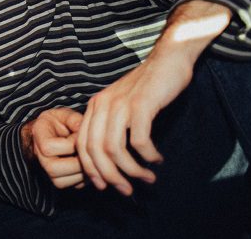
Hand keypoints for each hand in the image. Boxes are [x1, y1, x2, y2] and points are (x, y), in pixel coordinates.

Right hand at [26, 108, 84, 188]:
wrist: (54, 133)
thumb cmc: (61, 122)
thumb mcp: (66, 115)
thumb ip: (74, 120)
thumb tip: (84, 131)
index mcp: (38, 136)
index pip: (48, 148)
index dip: (69, 144)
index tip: (80, 136)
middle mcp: (39, 156)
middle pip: (53, 168)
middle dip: (77, 162)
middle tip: (89, 152)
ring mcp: (47, 170)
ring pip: (62, 182)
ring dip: (82, 172)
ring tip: (91, 159)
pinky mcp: (59, 181)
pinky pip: (73, 186)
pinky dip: (85, 179)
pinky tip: (89, 165)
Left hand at [76, 0, 229, 196]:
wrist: (168, 60)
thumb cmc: (147, 87)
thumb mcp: (121, 104)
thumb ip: (112, 125)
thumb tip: (111, 158)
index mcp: (95, 106)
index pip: (82, 144)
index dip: (91, 169)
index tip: (104, 185)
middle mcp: (103, 105)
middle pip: (96, 151)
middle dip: (110, 176)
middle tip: (126, 190)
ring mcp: (121, 104)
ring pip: (114, 149)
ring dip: (131, 170)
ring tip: (147, 178)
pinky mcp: (141, 105)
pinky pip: (139, 141)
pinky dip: (147, 155)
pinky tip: (157, 159)